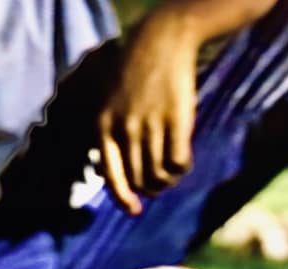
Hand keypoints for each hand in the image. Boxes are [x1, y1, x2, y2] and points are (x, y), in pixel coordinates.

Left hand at [98, 9, 197, 213]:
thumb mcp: (110, 101)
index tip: (135, 211)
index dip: (123, 198)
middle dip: (151, 189)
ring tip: (172, 174)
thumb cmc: (135, 73)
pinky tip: (184, 161)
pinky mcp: (176, 121)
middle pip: (139, 180)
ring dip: (168, 181)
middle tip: (161, 184)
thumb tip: (126, 181)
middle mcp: (125, 127)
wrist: (162, 39)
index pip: (111, 175)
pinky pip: (179, 162)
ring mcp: (151, 124)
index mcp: (103, 124)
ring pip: (159, 175)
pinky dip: (183, 168)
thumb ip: (112, 136)